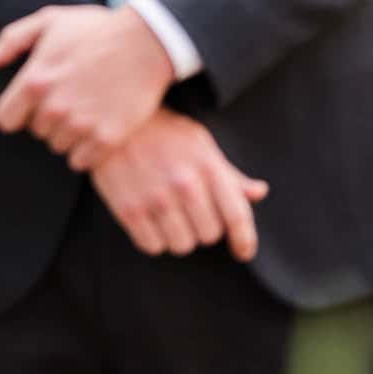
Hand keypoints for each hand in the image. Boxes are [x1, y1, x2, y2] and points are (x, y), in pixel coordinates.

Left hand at [0, 4, 173, 170]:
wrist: (147, 41)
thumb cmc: (96, 29)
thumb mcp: (50, 21)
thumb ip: (12, 40)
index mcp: (34, 82)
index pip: (6, 119)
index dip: (19, 112)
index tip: (34, 104)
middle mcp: (53, 108)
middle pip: (37, 132)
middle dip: (50, 118)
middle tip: (72, 96)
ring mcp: (81, 126)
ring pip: (59, 147)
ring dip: (70, 134)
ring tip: (89, 108)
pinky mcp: (106, 139)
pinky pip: (82, 161)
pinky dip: (89, 149)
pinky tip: (100, 125)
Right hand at [91, 111, 267, 261]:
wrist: (113, 122)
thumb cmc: (163, 132)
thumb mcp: (200, 143)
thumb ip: (229, 174)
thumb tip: (259, 192)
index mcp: (207, 166)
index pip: (237, 215)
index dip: (245, 240)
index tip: (243, 251)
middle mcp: (184, 184)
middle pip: (209, 235)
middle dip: (204, 228)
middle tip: (192, 214)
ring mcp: (156, 198)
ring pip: (182, 245)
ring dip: (179, 236)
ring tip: (170, 216)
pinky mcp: (129, 209)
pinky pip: (152, 247)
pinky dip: (154, 239)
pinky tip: (151, 219)